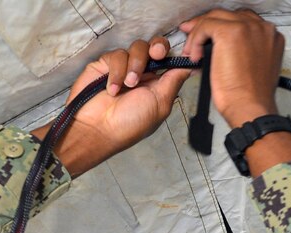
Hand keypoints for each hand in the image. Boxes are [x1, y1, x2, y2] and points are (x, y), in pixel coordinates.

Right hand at [33, 37, 189, 176]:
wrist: (98, 129)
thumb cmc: (130, 123)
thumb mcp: (160, 103)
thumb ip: (174, 81)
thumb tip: (191, 66)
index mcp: (157, 83)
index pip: (169, 58)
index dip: (172, 53)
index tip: (173, 56)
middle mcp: (142, 73)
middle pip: (155, 46)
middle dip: (158, 47)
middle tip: (156, 55)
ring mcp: (123, 67)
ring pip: (137, 47)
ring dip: (135, 65)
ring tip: (128, 85)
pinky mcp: (105, 64)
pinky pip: (116, 55)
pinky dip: (116, 71)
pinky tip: (112, 89)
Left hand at [181, 9, 290, 175]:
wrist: (251, 107)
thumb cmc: (251, 97)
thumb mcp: (256, 67)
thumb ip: (248, 51)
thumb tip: (226, 48)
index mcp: (270, 36)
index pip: (242, 21)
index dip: (223, 27)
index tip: (208, 36)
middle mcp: (262, 27)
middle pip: (229, 15)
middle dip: (208, 24)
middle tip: (191, 34)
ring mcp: (248, 28)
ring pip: (215, 18)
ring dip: (199, 32)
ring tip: (190, 50)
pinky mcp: (231, 32)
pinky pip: (205, 26)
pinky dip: (195, 39)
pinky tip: (194, 56)